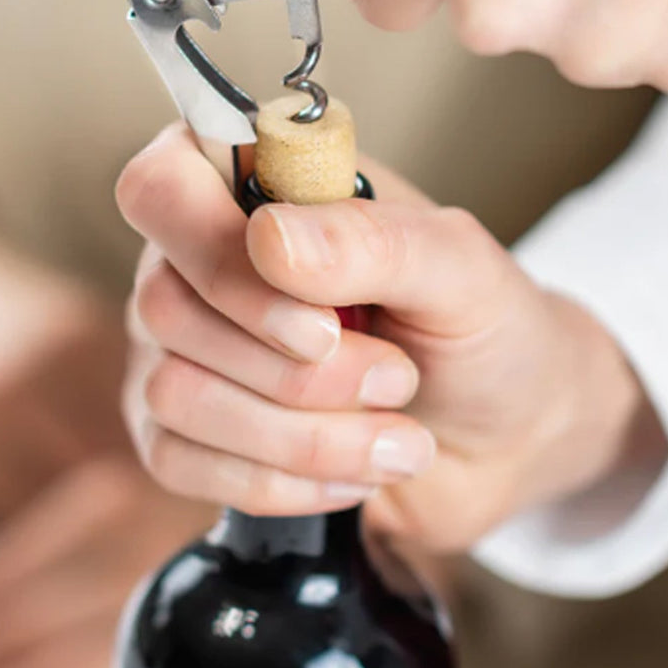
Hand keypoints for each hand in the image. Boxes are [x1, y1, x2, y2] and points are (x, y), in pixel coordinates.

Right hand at [116, 126, 667, 550]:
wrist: (505, 433)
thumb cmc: (483, 327)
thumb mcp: (459, 269)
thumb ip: (372, 241)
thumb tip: (268, 239)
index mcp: (258, 185)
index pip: (162, 189)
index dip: (221, 258)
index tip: (328, 321)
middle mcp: (200, 258)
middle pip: (166, 307)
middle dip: (300, 371)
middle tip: (399, 377)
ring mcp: (183, 347)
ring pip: (173, 393)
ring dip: (302, 434)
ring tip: (398, 437)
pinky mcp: (187, 432)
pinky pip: (176, 462)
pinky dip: (277, 482)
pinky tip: (352, 475)